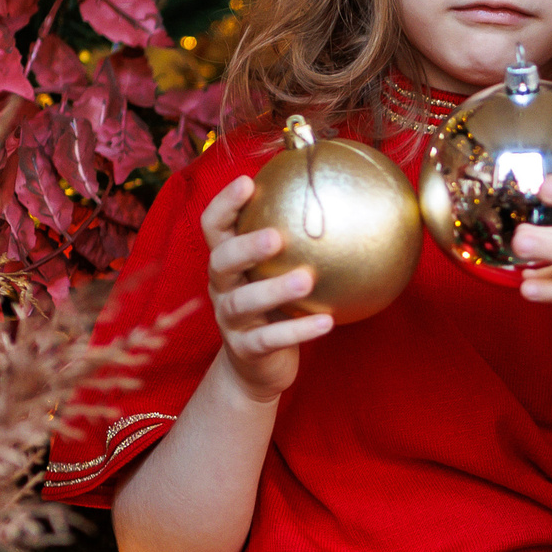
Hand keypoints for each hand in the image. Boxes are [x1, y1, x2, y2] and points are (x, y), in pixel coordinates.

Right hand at [200, 174, 333, 402]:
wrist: (258, 368)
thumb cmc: (274, 309)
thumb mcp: (277, 274)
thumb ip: (295, 245)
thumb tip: (337, 200)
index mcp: (227, 263)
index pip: (213, 227)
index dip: (224, 204)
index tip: (247, 182)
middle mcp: (222, 288)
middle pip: (221, 262)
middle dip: (245, 247)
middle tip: (277, 237)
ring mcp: (229, 320)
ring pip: (243, 302)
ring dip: (274, 290)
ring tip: (306, 279)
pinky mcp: (245, 350)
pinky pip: (270, 339)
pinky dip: (298, 330)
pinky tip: (327, 322)